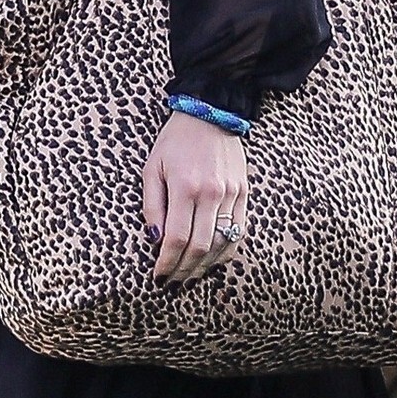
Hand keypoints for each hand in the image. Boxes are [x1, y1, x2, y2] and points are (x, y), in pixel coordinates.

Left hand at [141, 112, 247, 286]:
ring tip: (190, 277)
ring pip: (222, 243)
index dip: (167, 263)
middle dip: (184, 270)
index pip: (176, 238)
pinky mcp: (244, 193)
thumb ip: (152, 205)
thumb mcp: (152, 169)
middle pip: (200, 246)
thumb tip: (155, 239)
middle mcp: (212, 193)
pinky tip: (212, 261)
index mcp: (186, 186)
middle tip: (172, 284)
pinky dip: (225, 252)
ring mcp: (232, 194)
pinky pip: (239, 232)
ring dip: (205, 266)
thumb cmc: (174, 142)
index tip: (158, 277)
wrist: (210, 113)